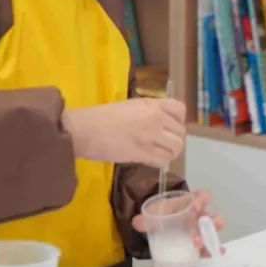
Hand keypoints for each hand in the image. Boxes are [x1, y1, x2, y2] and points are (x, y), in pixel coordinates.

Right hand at [63, 98, 185, 167]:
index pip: (180, 110)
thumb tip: (161, 124)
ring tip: (157, 153)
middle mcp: (156, 118)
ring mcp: (151, 135)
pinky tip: (148, 159)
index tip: (169, 127)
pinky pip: (163, 160)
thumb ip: (148, 112)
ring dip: (169, 152)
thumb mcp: (130, 106)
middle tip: (161, 144)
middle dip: (173, 139)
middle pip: (180, 132)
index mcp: (152, 104)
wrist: (84, 129)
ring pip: (176, 147)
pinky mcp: (143, 152)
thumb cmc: (101, 117)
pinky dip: (158, 162)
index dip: (178, 121)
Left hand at [132, 189, 226, 256]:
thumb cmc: (160, 214)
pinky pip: (209, 247)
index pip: (203, 196)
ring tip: (198, 243)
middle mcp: (200, 216)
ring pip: (213, 232)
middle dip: (210, 222)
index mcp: (190, 203)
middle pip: (212, 216)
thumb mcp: (152, 213)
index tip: (195, 206)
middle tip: (197, 228)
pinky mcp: (199, 245)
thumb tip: (137, 221)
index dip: (202, 199)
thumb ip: (145, 218)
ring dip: (209, 237)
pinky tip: (213, 253)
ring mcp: (201, 231)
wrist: (157, 226)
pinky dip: (212, 249)